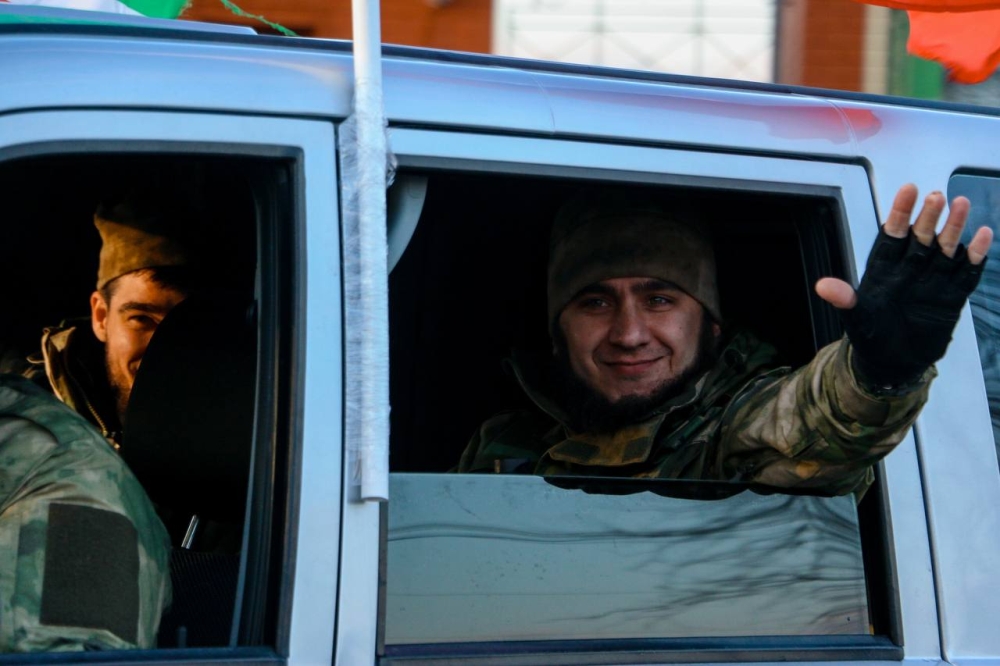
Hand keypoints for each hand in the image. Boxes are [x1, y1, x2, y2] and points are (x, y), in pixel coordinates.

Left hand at [815, 184, 992, 388]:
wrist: (894, 363)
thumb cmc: (871, 335)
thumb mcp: (856, 319)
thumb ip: (845, 300)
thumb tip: (822, 286)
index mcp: (885, 269)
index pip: (892, 236)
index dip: (900, 213)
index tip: (908, 189)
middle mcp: (910, 269)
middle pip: (921, 238)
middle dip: (928, 217)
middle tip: (937, 196)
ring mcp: (933, 281)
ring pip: (946, 249)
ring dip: (954, 228)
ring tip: (961, 205)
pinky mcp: (952, 297)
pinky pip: (966, 273)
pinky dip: (975, 256)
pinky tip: (983, 235)